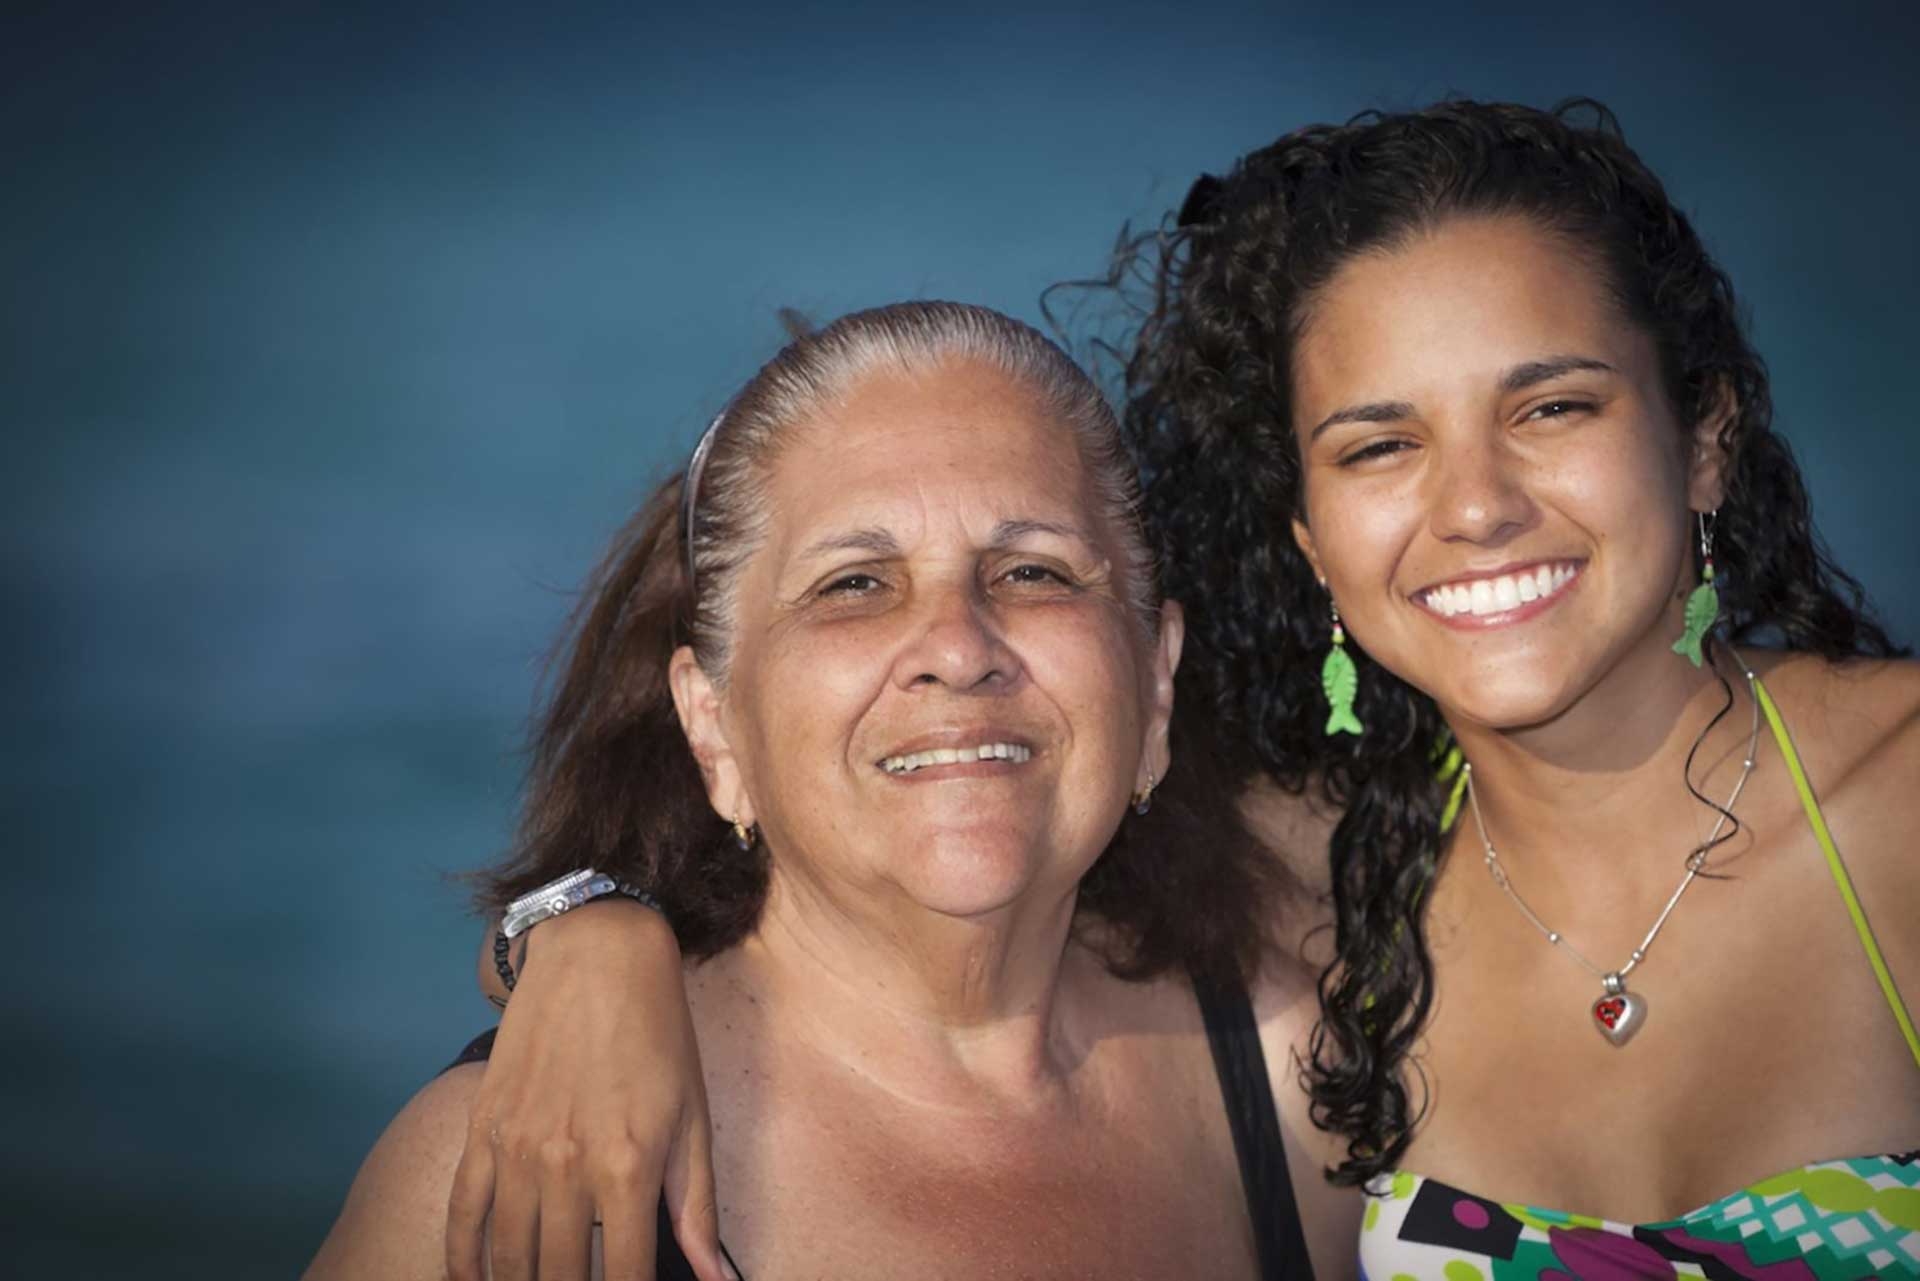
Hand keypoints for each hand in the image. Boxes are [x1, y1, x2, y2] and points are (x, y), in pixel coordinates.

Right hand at [447, 900, 730, 1280]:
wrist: (598, 954)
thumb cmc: (657, 1034)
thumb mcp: (694, 1116)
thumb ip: (697, 1206)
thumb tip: (717, 1278)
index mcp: (628, 1167)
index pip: (627, 1276)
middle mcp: (566, 1166)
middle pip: (563, 1276)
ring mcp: (516, 1150)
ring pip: (510, 1256)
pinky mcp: (483, 1130)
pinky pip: (462, 1215)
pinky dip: (464, 1261)